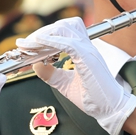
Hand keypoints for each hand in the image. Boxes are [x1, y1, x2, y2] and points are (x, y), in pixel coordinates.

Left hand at [17, 18, 135, 134]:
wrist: (110, 108)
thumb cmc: (94, 98)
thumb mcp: (65, 84)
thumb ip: (51, 74)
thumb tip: (36, 65)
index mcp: (84, 51)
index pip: (64, 31)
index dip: (45, 34)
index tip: (27, 43)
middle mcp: (87, 47)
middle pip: (62, 26)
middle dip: (40, 33)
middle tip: (24, 44)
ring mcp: (88, 51)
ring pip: (63, 29)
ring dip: (43, 35)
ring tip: (29, 45)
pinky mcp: (87, 58)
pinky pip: (67, 43)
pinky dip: (50, 41)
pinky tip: (38, 44)